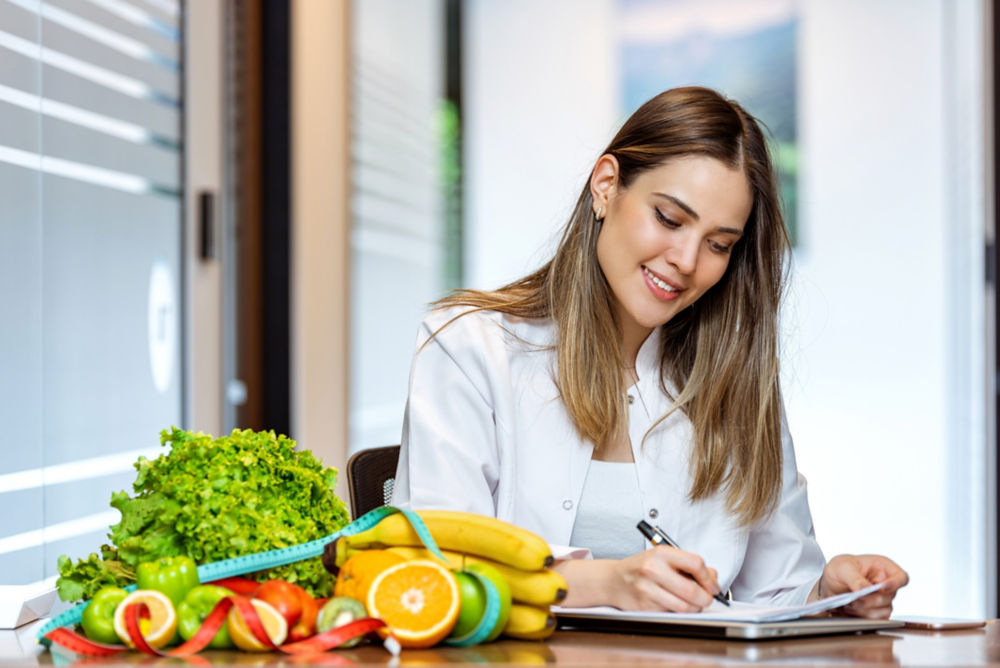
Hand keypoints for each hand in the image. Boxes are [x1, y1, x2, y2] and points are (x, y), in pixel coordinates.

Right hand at [607, 546, 721, 611]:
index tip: (712, 586)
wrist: (613, 580)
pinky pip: (671, 613)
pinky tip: (673, 604)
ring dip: (694, 608)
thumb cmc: (641, 567)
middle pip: (692, 590)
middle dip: (705, 598)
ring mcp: (647, 588)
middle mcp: (653, 569)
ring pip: (684, 606)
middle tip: (706, 598)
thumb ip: (689, 565)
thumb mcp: (663, 557)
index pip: (696, 564)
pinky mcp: (644, 606)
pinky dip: (678, 612)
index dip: (709, 578)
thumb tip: (712, 578)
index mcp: (661, 553)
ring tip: (691, 602)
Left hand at [814, 554, 908, 618]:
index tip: (881, 587)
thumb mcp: (843, 567)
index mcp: (883, 568)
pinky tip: (849, 609)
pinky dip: (862, 616)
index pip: (901, 577)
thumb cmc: (839, 569)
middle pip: (890, 597)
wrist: (829, 583)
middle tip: (854, 596)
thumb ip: (854, 578)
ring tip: (848, 603)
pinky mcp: (876, 612)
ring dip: (864, 609)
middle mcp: (886, 584)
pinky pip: (877, 620)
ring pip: (884, 611)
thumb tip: (865, 589)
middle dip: (870, 599)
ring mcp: (882, 599)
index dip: (896, 583)